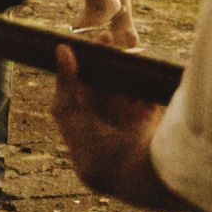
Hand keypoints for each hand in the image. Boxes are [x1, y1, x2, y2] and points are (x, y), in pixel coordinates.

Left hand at [51, 45, 167, 194]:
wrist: (132, 175)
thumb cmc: (93, 149)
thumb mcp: (72, 113)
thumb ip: (67, 83)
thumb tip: (60, 49)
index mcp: (85, 124)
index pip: (84, 87)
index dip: (87, 63)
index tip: (92, 42)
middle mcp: (107, 122)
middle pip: (105, 83)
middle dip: (107, 59)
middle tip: (108, 35)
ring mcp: (130, 121)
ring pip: (126, 84)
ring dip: (126, 62)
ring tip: (127, 38)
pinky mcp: (151, 121)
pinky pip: (146, 92)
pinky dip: (144, 74)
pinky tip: (141, 55)